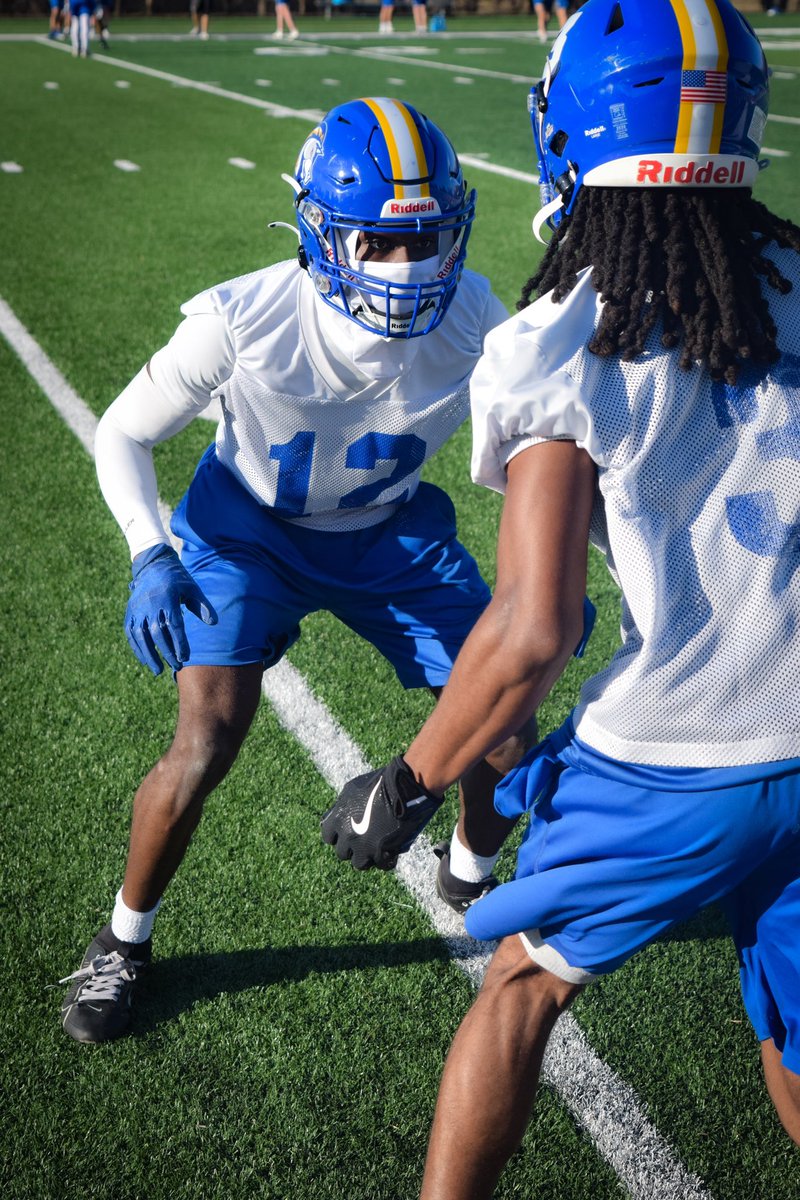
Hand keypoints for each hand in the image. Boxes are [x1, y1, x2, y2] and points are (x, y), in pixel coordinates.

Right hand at [125, 544, 216, 675]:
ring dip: (149, 655)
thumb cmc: (177, 579)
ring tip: (158, 670)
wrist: (153, 565)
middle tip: (177, 666)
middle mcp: (150, 604)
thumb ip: (202, 606)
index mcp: (167, 598)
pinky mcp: (130, 612)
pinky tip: (145, 660)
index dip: (180, 643)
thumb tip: (214, 623)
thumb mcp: (192, 588)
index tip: (186, 657)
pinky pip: (130, 633)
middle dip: (167, 652)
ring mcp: (138, 609)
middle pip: (158, 633)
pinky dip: (136, 648)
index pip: (174, 625)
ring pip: (141, 635)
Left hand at [321, 756, 442, 869]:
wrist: (403, 788)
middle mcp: (347, 836)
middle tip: (363, 839)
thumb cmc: (378, 784)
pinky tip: (392, 853)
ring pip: (359, 863)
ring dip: (367, 857)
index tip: (346, 832)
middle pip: (343, 852)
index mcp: (337, 820)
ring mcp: (364, 847)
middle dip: (352, 847)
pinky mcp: (382, 853)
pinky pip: (381, 865)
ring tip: (376, 849)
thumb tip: (335, 814)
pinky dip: (386, 861)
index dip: (337, 835)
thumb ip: (341, 806)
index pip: (328, 837)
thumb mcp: (352, 789)